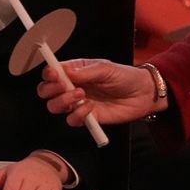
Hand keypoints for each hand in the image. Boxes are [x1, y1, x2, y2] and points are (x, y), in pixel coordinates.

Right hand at [37, 58, 158, 126]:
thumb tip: (65, 71)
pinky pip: (72, 120)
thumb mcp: (106, 68)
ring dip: (64, 101)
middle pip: (46, 91)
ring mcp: (78, 103)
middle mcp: (72, 87)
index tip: (55, 74)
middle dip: (50, 89)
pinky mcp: (87, 118)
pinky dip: (78, 115)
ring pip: (55, 106)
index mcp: (75, 71)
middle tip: (63, 86)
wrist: (143, 94)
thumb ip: (85, 71)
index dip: (49, 74)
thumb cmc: (125, 76)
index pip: (52, 72)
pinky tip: (91, 107)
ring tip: (81, 95)